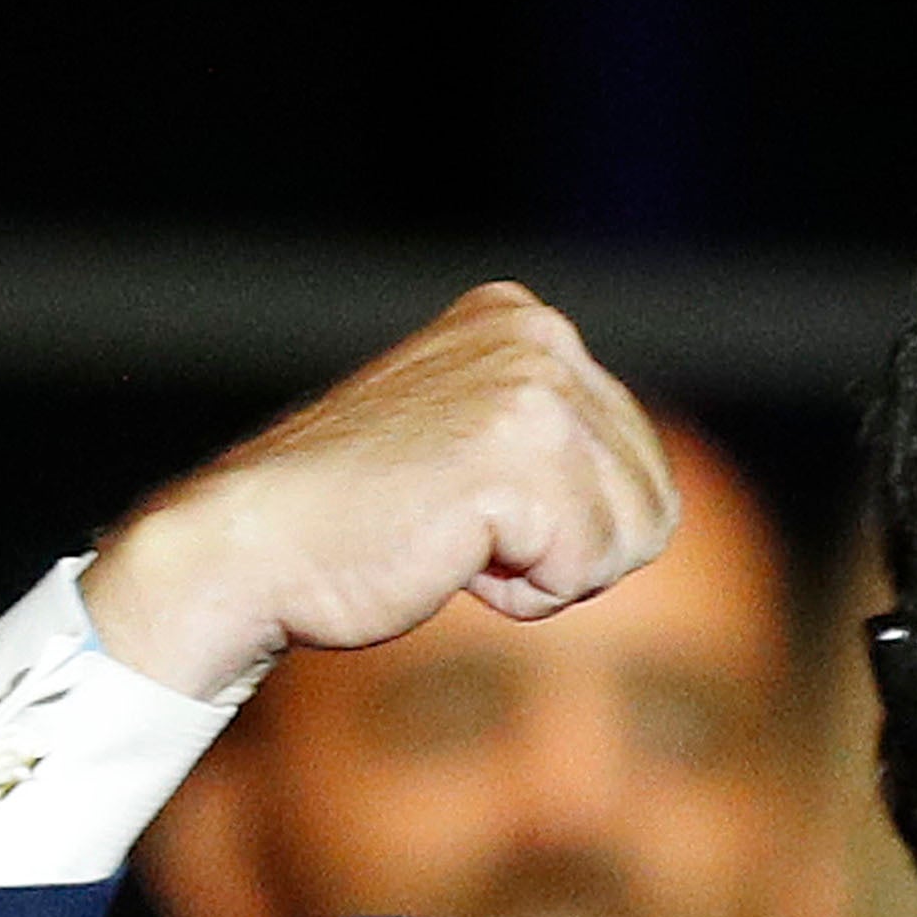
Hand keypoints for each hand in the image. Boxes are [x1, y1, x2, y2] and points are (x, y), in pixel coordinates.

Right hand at [80, 284, 680, 697]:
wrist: (254, 546)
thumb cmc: (360, 521)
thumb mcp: (471, 443)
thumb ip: (557, 444)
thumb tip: (662, 501)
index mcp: (525, 320)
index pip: (642, 465)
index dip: (567, 525)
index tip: (467, 504)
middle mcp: (539, 334)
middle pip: (652, 501)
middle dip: (569, 549)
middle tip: (459, 530)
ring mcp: (532, 387)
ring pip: (632, 538)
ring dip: (548, 573)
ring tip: (453, 537)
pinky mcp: (520, 451)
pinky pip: (586, 568)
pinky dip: (524, 595)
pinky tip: (448, 555)